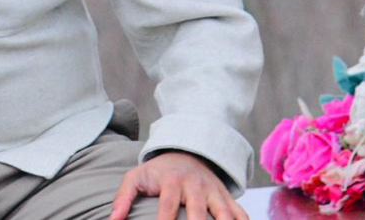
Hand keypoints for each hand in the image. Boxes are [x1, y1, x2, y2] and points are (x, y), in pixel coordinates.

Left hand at [110, 152, 245, 219]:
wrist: (186, 152)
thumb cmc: (158, 171)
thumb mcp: (136, 177)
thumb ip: (123, 197)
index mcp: (172, 181)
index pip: (168, 206)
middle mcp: (196, 186)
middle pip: (198, 211)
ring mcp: (214, 192)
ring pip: (224, 213)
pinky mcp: (227, 197)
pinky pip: (241, 212)